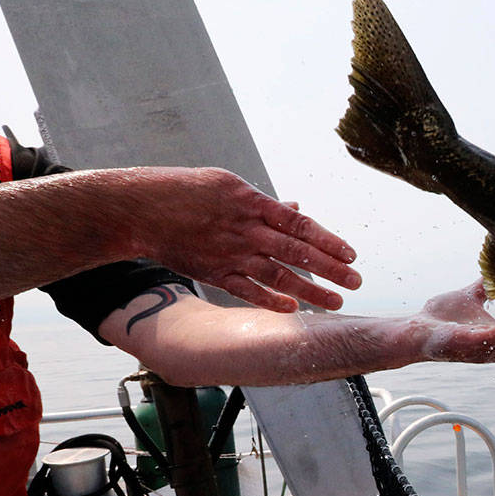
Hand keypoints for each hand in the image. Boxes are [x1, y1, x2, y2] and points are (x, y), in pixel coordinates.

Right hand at [132, 167, 360, 311]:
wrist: (138, 209)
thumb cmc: (184, 191)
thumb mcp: (228, 185)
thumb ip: (265, 203)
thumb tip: (296, 208)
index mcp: (252, 203)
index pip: (300, 224)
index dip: (328, 240)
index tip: (351, 254)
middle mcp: (245, 230)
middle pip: (296, 252)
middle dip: (330, 268)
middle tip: (356, 281)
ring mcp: (230, 253)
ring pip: (277, 275)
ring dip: (310, 290)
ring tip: (336, 301)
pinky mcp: (213, 272)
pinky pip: (247, 291)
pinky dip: (270, 301)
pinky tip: (293, 309)